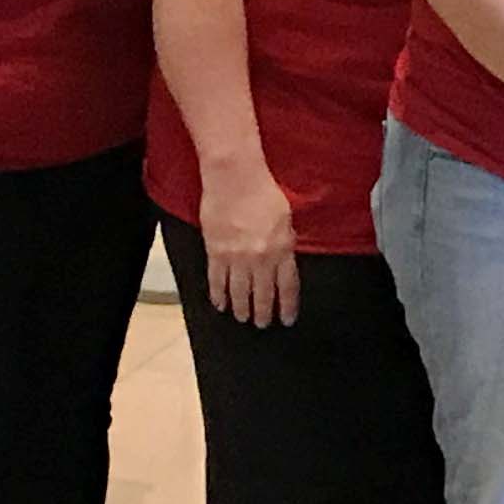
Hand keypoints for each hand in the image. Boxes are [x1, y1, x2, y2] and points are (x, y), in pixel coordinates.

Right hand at [199, 157, 299, 327]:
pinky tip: (220, 305)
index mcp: (282, 249)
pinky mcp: (215, 252)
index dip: (287, 306)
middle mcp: (261, 258)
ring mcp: (236, 257)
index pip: (288, 287)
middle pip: (263, 295)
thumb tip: (284, 260)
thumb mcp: (286, 219)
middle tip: (262, 325)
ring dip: (241, 309)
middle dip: (263, 313)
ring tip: (243, 319)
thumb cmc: (264, 192)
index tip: (287, 320)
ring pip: (239, 292)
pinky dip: (218, 296)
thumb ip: (286, 242)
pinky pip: (216, 281)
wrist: (234, 179)